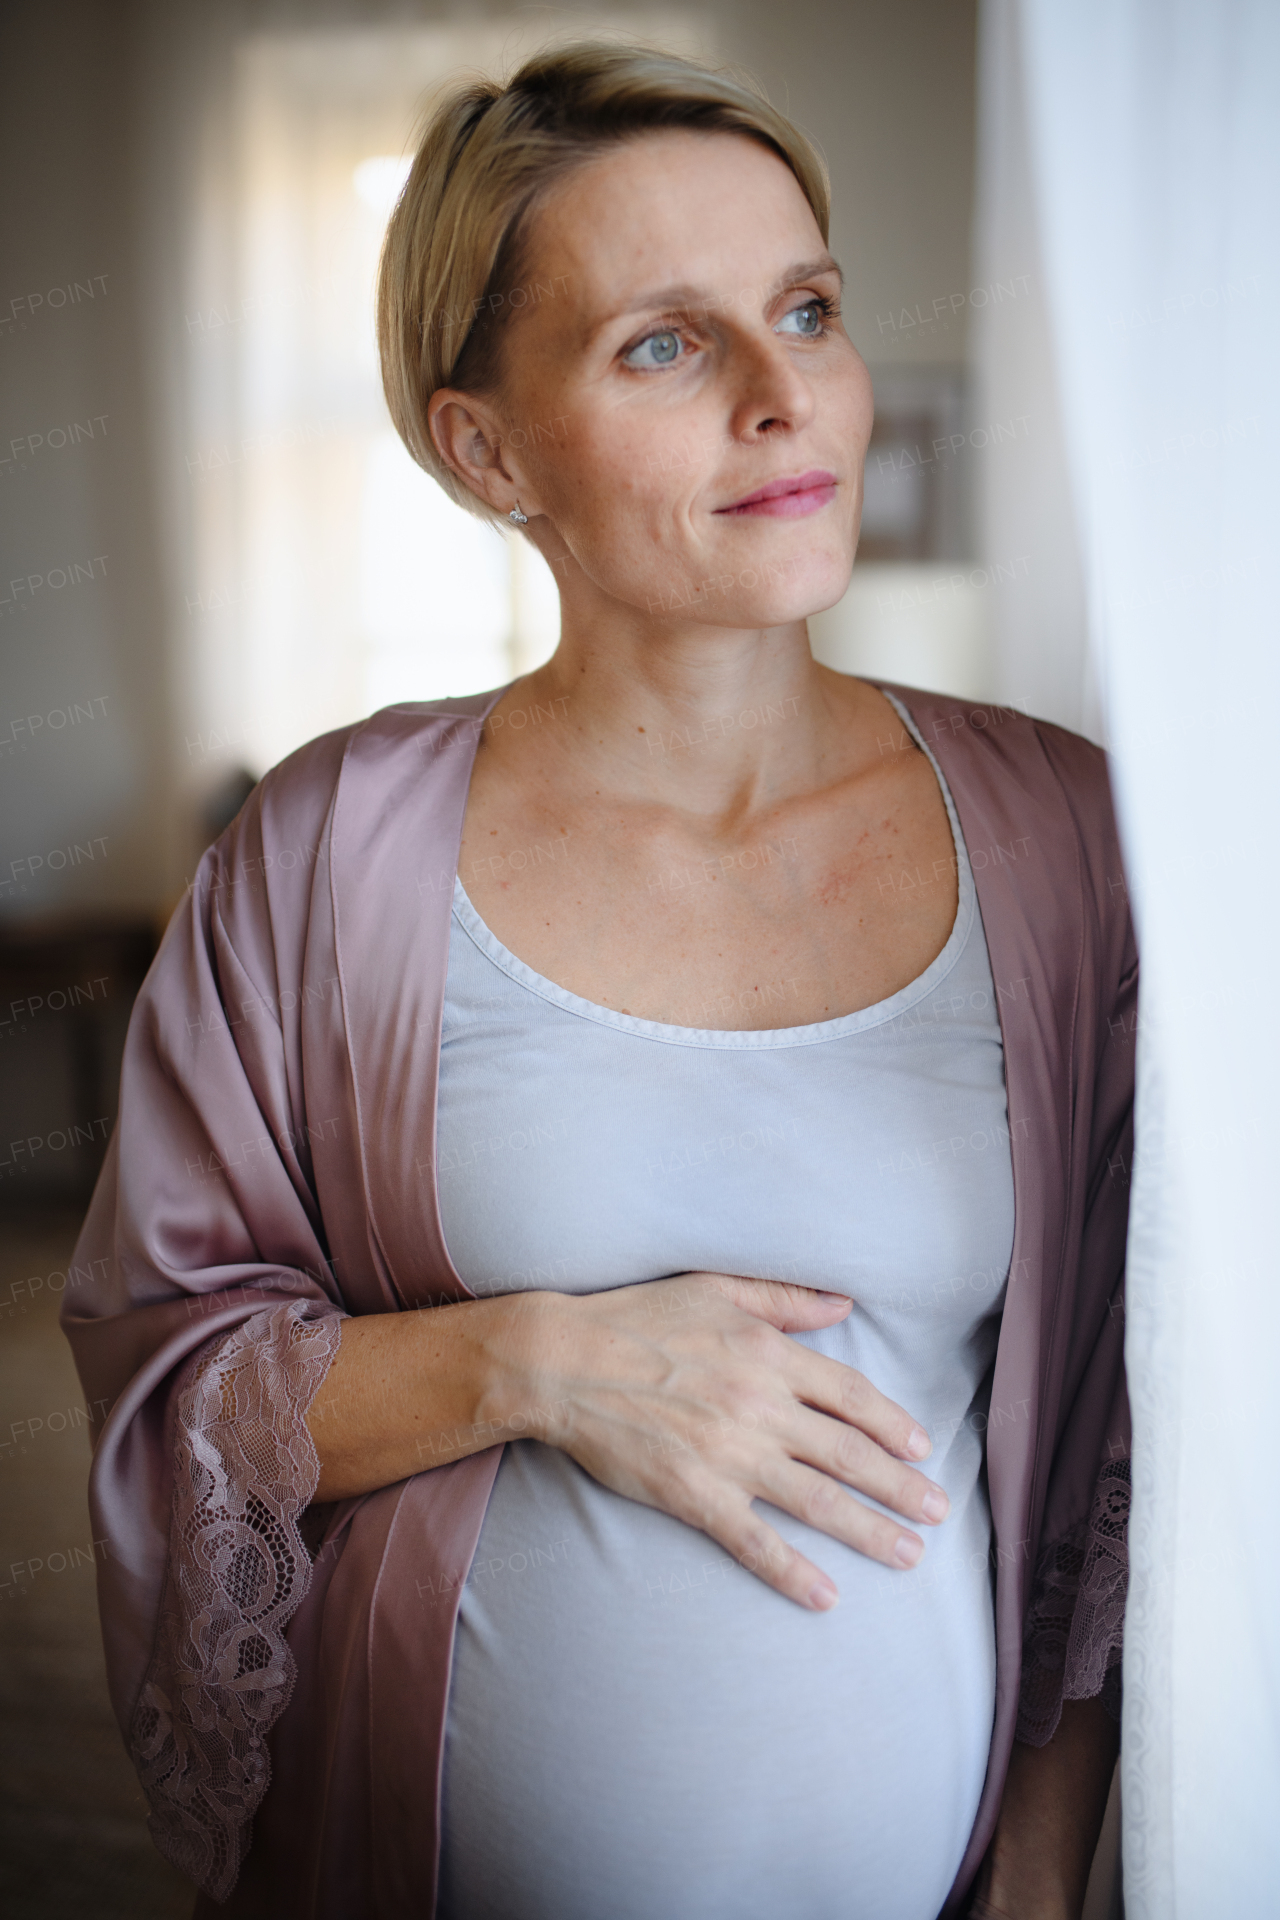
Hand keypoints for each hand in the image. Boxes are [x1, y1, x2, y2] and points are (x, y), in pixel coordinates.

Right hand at [512, 1270, 948, 1609]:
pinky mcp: (695, 1496)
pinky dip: (794, 1572)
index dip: (891, 1424)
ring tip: (910, 1555)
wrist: (564, 1364)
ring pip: (818, 1502)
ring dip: (871, 1531)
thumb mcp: (715, 1290)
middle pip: (849, 1454)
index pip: (851, 1396)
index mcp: (768, 1354)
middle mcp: (760, 1407)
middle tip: (939, 1511)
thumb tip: (844, 1303)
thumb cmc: (637, 1318)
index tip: (921, 1447)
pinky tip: (826, 1597)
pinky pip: (755, 1542)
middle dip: (902, 1487)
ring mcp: (729, 1455)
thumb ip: (784, 1299)